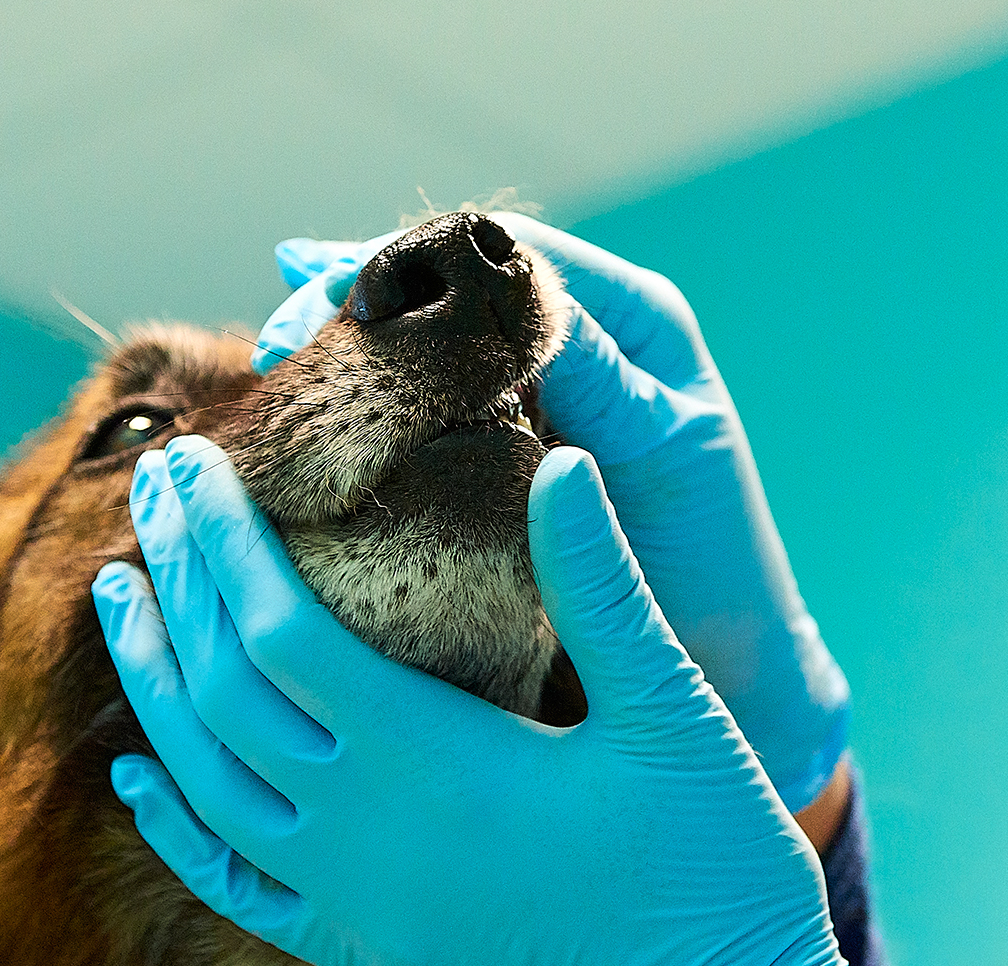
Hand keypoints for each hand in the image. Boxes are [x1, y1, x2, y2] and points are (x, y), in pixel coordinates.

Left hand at [96, 439, 856, 965]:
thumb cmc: (711, 866)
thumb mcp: (672, 713)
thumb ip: (600, 588)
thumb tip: (560, 460)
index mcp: (429, 759)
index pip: (280, 629)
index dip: (226, 541)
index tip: (194, 463)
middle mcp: (364, 831)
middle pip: (223, 693)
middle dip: (177, 584)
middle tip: (149, 492)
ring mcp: (352, 898)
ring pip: (207, 784)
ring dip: (152, 687)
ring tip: (120, 601)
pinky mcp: (365, 945)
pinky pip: (235, 886)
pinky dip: (176, 826)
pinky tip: (141, 781)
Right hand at [256, 218, 850, 809]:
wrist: (731, 669)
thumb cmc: (717, 560)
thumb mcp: (665, 451)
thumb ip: (599, 375)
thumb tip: (521, 299)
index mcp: (627, 318)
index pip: (503, 254)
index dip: (412, 261)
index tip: (323, 286)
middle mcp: (572, 348)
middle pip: (445, 300)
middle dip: (355, 314)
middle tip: (278, 351)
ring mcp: (527, 411)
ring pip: (419, 365)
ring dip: (345, 375)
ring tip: (275, 397)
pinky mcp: (492, 475)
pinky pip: (417, 434)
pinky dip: (362, 437)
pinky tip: (304, 452)